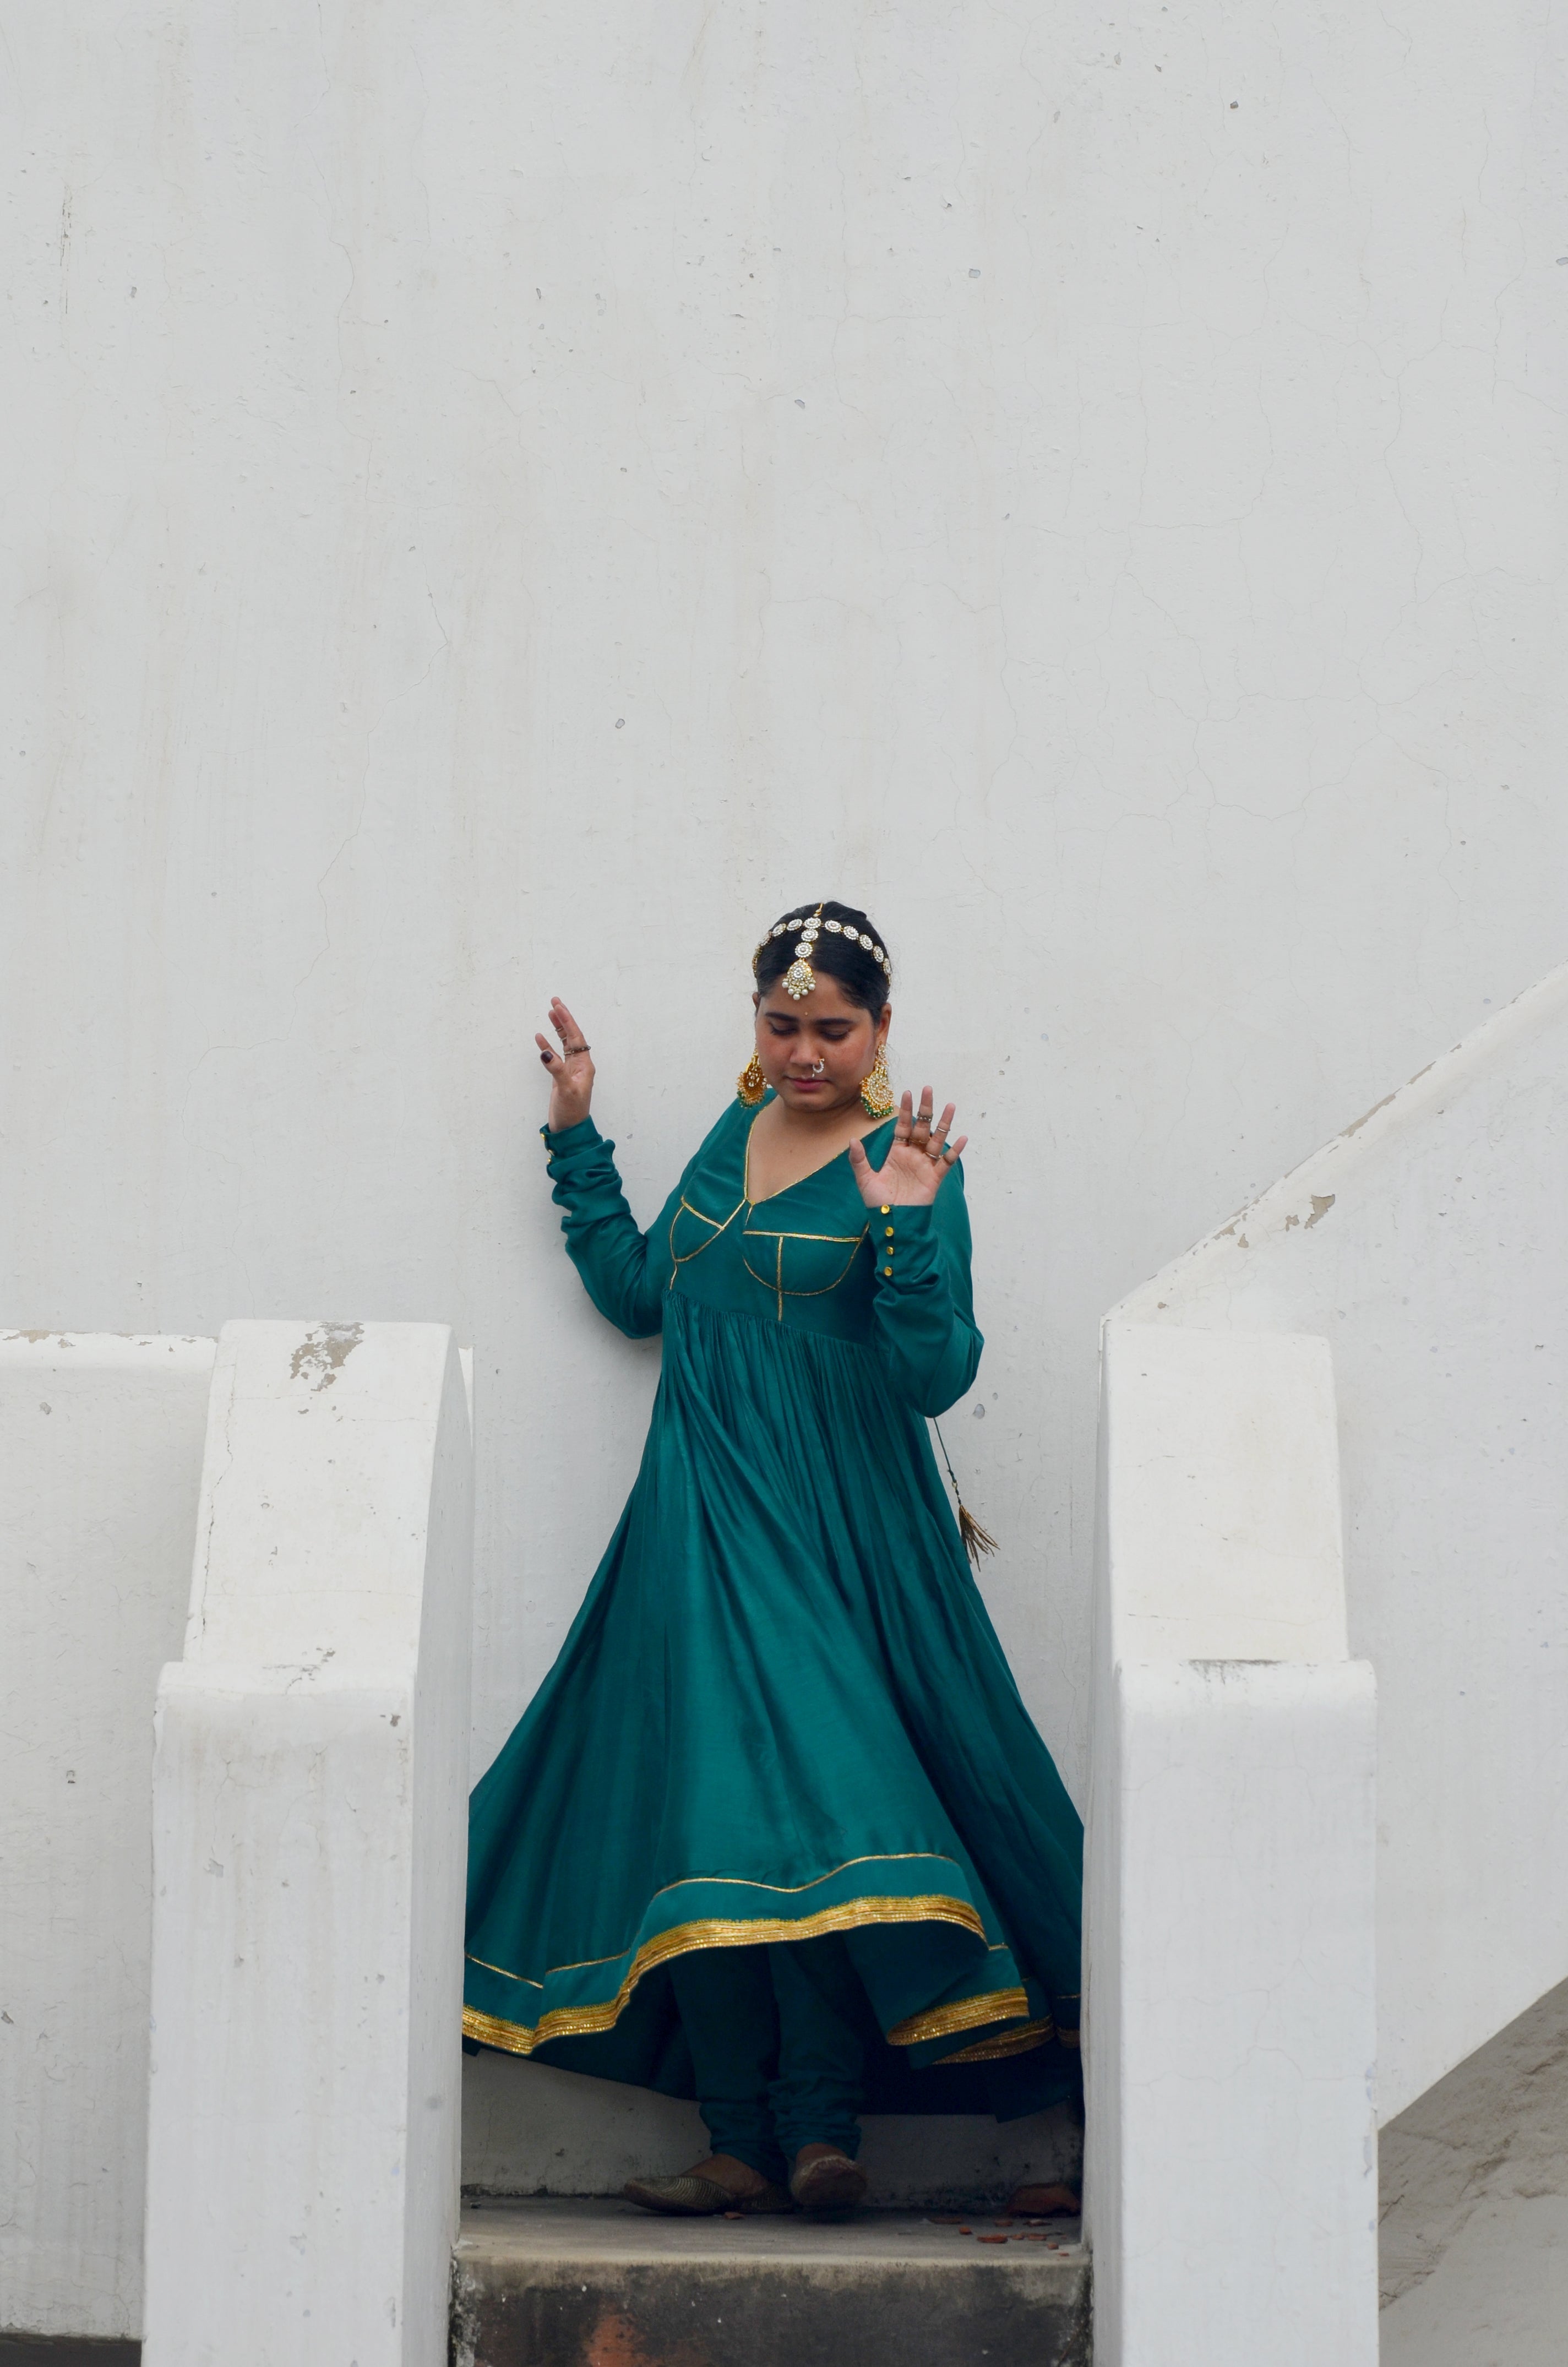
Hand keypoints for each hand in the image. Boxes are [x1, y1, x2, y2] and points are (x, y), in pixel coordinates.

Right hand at [536, 998, 594, 1130]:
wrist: (569, 1129)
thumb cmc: (572, 1112)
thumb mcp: (566, 1090)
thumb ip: (557, 1071)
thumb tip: (546, 1054)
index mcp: (584, 1065)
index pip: (576, 1037)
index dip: (567, 1021)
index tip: (558, 1006)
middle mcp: (579, 1065)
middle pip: (571, 1036)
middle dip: (563, 1019)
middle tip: (555, 1002)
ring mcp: (570, 1070)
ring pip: (564, 1044)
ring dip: (557, 1029)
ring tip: (550, 1013)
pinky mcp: (561, 1077)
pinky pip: (555, 1056)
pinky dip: (547, 1046)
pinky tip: (540, 1038)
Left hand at [848, 1089, 968, 1206]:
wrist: (893, 1223)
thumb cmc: (879, 1204)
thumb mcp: (865, 1180)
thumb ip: (859, 1160)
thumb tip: (852, 1139)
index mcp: (897, 1153)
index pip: (902, 1126)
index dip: (905, 1110)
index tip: (908, 1093)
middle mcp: (913, 1155)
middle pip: (921, 1127)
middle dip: (925, 1109)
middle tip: (928, 1089)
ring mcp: (925, 1165)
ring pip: (936, 1140)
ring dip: (943, 1124)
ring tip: (950, 1106)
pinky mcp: (935, 1178)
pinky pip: (947, 1162)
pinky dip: (955, 1151)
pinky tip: (962, 1138)